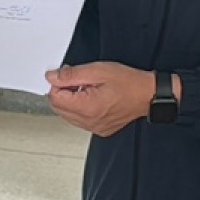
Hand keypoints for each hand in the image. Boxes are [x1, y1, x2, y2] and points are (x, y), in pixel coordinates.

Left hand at [45, 62, 159, 137]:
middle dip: (64, 92)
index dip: (58, 84)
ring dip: (72, 101)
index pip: (55, 98)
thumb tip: (52, 77)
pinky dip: (82, 109)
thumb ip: (71, 74)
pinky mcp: (100, 129)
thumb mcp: (98, 70)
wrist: (148, 95)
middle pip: (59, 108)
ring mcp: (94, 128)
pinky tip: (95, 99)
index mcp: (87, 108)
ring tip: (90, 89)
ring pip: (68, 116)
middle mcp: (89, 122)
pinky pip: (81, 121)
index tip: (69, 76)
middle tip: (80, 81)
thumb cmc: (129, 82)